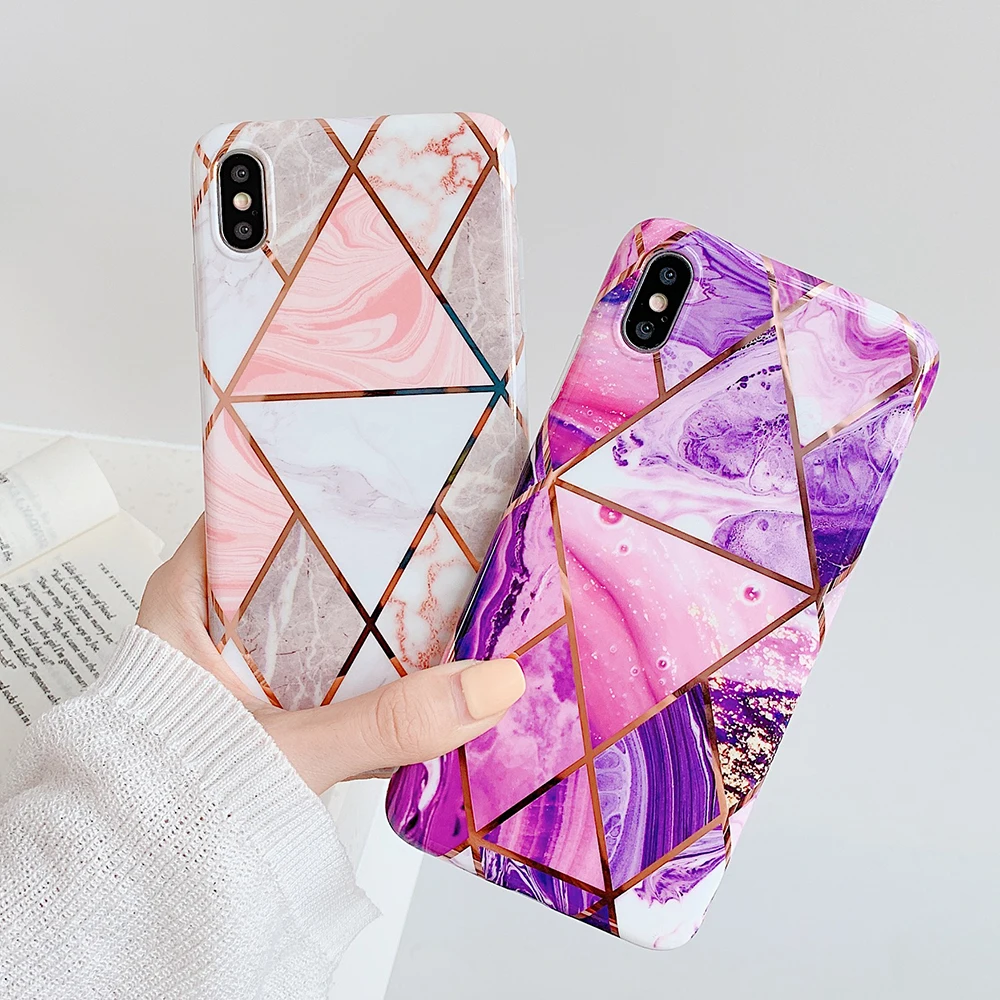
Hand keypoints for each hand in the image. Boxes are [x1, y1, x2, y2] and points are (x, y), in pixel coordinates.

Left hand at [137, 517, 523, 793]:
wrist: (145, 884)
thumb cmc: (181, 802)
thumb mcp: (290, 748)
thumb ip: (388, 722)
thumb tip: (493, 684)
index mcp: (189, 592)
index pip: (261, 504)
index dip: (329, 487)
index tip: (398, 480)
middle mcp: (215, 614)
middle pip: (307, 557)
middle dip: (374, 554)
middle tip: (446, 529)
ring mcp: (245, 658)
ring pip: (326, 613)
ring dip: (379, 613)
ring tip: (450, 584)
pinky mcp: (271, 700)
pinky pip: (333, 663)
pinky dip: (372, 665)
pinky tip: (424, 662)